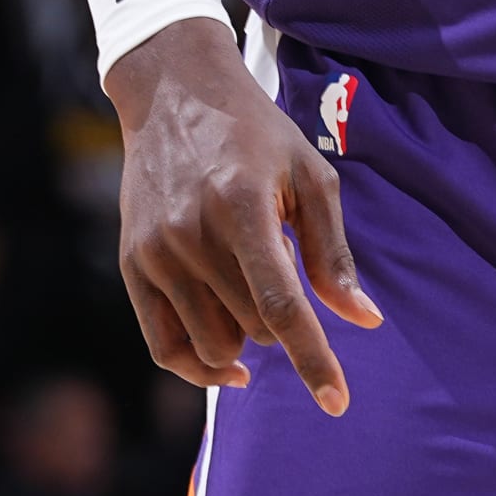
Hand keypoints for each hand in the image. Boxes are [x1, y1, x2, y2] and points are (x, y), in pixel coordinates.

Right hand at [107, 18, 381, 411]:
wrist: (175, 94)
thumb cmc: (257, 134)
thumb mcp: (310, 176)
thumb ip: (333, 253)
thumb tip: (364, 321)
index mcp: (243, 208)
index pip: (280, 305)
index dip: (313, 359)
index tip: (338, 402)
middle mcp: (192, 235)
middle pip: (253, 327)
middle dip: (283, 318)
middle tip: (280, 262)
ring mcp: (155, 253)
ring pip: (214, 344)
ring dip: (247, 336)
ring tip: (250, 282)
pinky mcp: (131, 265)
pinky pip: (164, 346)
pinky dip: (200, 366)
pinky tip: (230, 365)